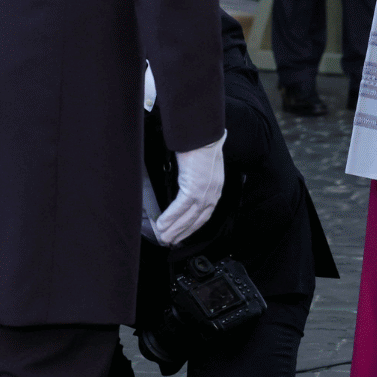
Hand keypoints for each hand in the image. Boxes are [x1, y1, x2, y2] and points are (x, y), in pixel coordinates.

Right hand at [153, 131, 227, 245]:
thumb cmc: (201, 146)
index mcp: (215, 189)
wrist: (203, 136)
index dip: (191, 227)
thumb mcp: (201, 166)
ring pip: (188, 218)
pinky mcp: (194, 189)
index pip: (204, 215)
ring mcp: (204, 193)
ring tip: (162, 236)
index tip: (182, 234)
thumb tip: (185, 184)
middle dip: (181, 233)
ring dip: (173, 229)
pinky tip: (161, 224)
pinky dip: (170, 218)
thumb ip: (196, 177)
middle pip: (196, 220)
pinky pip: (180, 209)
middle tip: (168, 240)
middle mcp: (212, 194)